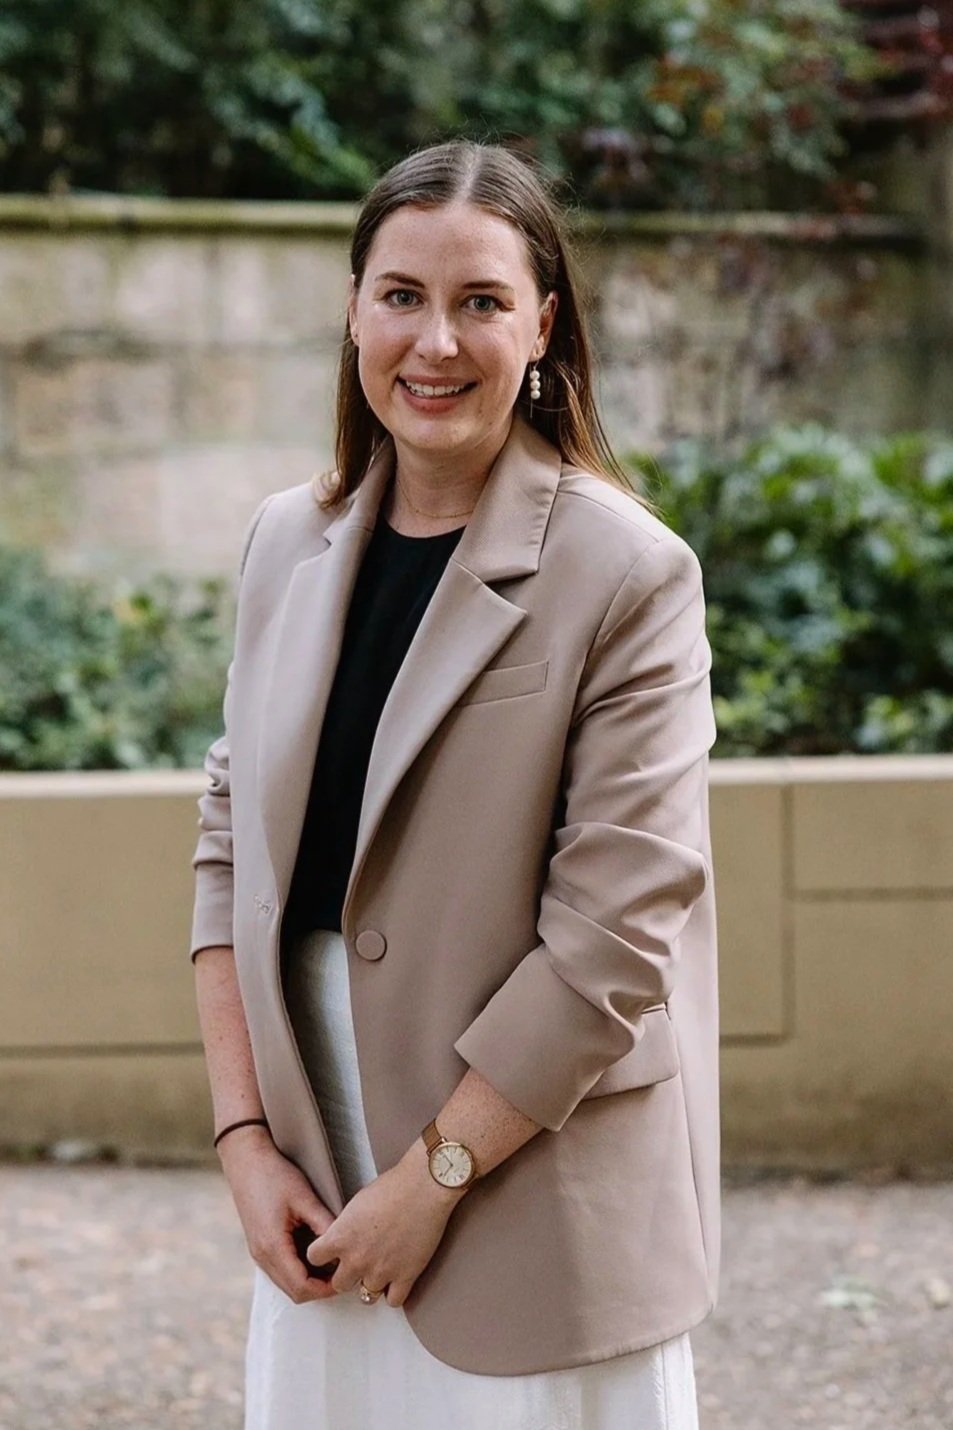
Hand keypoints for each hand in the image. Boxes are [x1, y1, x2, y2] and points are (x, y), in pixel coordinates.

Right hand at [217, 1124, 337, 1303]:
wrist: (246, 1161)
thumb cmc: (274, 1175)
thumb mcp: (304, 1198)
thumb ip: (324, 1224)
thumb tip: (345, 1246)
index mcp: (272, 1247)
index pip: (301, 1287)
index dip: (325, 1290)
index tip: (346, 1278)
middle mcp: (262, 1256)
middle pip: (293, 1292)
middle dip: (319, 1289)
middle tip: (343, 1273)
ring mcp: (258, 1253)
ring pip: (286, 1283)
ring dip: (309, 1281)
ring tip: (333, 1264)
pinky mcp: (259, 1246)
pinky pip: (280, 1271)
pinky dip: (298, 1271)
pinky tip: (315, 1255)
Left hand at [303, 1138, 465, 1306]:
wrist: (423, 1187)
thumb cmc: (393, 1186)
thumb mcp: (357, 1203)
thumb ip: (346, 1227)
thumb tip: (346, 1238)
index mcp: (341, 1237)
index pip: (314, 1258)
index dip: (324, 1255)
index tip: (333, 1252)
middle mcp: (356, 1259)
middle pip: (339, 1284)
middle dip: (348, 1274)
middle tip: (360, 1262)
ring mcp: (381, 1271)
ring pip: (366, 1296)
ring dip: (372, 1283)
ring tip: (381, 1268)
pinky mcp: (405, 1276)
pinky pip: (393, 1301)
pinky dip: (395, 1292)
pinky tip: (398, 1277)